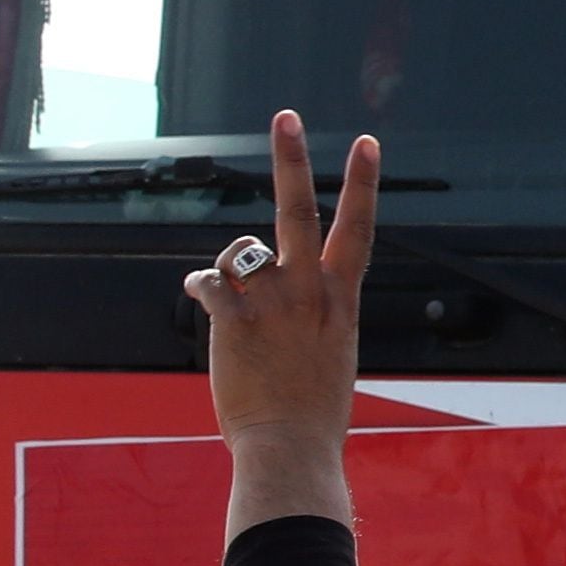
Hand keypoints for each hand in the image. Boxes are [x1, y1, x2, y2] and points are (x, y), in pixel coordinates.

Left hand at [188, 113, 378, 522]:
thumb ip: (316, 315)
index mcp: (342, 299)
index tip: (367, 142)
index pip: (359, 228)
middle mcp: (310, 292)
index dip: (363, 182)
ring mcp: (273, 304)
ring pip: (243, 250)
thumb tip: (286, 294)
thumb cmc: (312, 413)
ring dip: (233, 262)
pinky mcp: (234, 322)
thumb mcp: (333, 353)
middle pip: (301, 210)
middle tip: (286, 116)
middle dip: (293, 159)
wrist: (291, 449)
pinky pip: (209, 281)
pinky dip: (201, 282)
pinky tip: (198, 290)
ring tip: (233, 291)